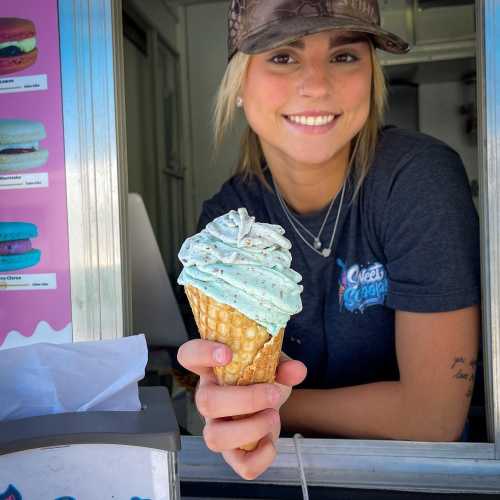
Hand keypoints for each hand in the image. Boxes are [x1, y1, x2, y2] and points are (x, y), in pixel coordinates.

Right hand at [177, 339, 306, 479]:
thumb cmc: (261, 375)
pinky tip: (271, 441)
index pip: (189, 355)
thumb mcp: (271, 362)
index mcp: (212, 370)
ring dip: (250, 428)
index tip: (227, 353)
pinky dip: (261, 457)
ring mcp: (217, 427)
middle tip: (272, 394)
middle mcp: (208, 398)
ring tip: (272, 416)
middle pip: (205, 402)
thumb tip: (296, 371)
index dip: (201, 353)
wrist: (268, 399)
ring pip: (215, 438)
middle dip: (245, 399)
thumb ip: (283, 365)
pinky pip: (240, 465)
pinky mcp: (233, 452)